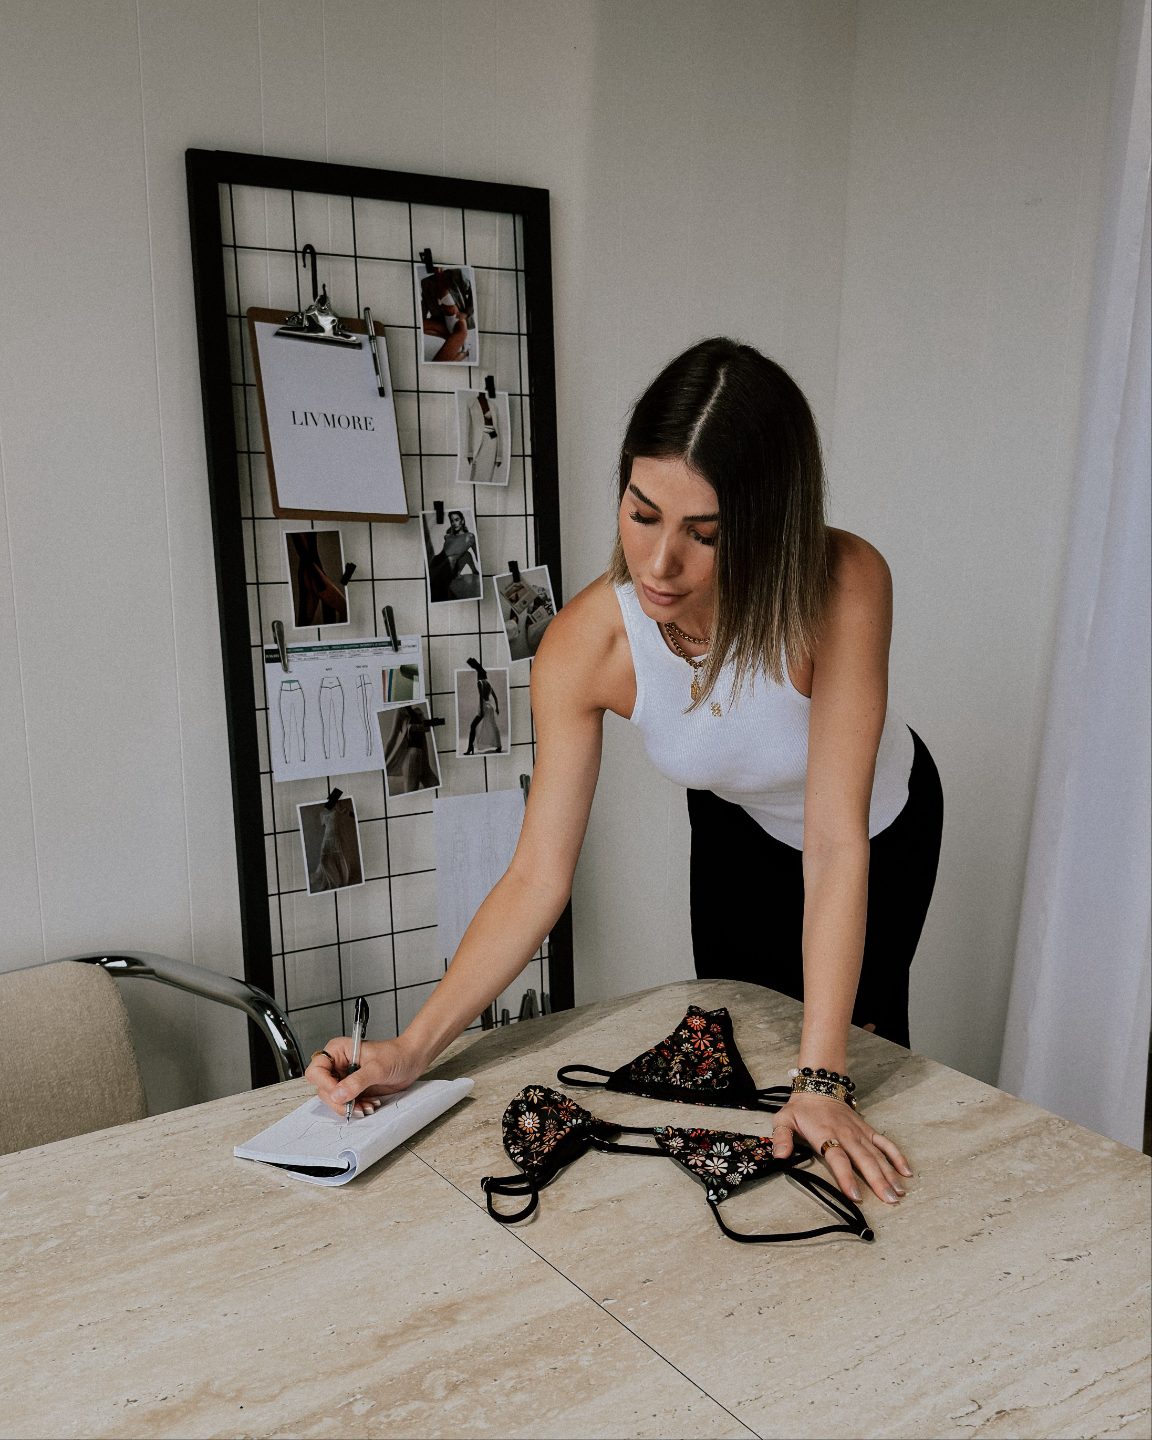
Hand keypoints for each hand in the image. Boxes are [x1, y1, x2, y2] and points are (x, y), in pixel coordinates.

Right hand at [305, 1036, 423, 1117]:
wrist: (411, 1061)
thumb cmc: (395, 1054)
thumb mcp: (376, 1068)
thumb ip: (356, 1081)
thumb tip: (338, 1094)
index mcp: (338, 1051)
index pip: (317, 1071)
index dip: (325, 1084)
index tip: (340, 1093)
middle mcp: (338, 1064)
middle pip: (324, 1089)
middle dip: (339, 1101)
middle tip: (354, 1105)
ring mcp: (345, 1078)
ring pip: (334, 1099)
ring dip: (349, 1106)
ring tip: (366, 1106)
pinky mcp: (353, 1089)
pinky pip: (346, 1103)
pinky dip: (356, 1107)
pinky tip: (369, 1104)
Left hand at [769, 1091, 911, 1204]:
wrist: (819, 1087)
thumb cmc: (801, 1109)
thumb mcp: (783, 1120)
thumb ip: (781, 1138)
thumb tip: (780, 1155)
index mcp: (825, 1135)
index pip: (838, 1159)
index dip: (847, 1178)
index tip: (856, 1196)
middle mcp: (846, 1135)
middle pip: (864, 1160)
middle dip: (877, 1181)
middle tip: (889, 1200)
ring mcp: (859, 1133)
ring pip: (877, 1155)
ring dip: (889, 1174)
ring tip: (899, 1193)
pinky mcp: (867, 1130)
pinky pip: (885, 1143)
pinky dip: (896, 1156)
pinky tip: (906, 1171)